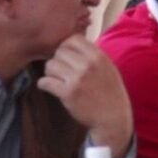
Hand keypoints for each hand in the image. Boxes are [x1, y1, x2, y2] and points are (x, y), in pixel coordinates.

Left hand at [37, 36, 133, 157]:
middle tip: (61, 70)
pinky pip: (45, 82)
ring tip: (56, 79)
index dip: (66, 47)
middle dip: (58, 60)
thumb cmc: (110, 93)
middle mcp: (88, 65)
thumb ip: (93, 56)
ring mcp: (77, 79)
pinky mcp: (68, 93)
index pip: (73, 39)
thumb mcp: (108, 68)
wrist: (113, 117)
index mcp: (99, 57)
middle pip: (59, 52)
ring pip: (50, 65)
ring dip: (50, 72)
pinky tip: (50, 87)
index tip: (67, 56)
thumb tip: (74, 44)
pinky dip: (44, 84)